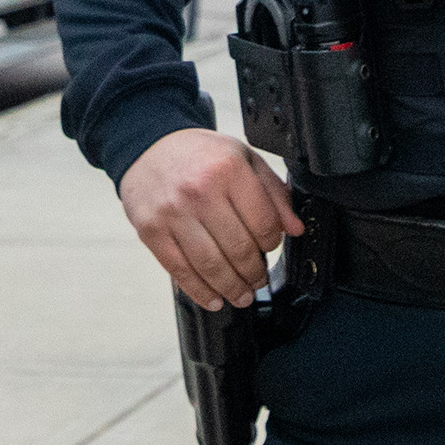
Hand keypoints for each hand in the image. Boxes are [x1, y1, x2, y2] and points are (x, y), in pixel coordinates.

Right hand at [119, 127, 302, 310]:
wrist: (149, 147)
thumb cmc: (198, 154)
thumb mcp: (243, 158)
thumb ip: (273, 192)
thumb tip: (295, 228)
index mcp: (228, 169)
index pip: (263, 222)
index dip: (273, 243)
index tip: (271, 247)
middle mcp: (200, 191)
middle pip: (239, 249)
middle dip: (254, 273)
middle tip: (258, 279)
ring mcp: (173, 213)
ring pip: (211, 266)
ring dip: (231, 288)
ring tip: (241, 294)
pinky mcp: (151, 230)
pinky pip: (180, 271)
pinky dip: (200, 291)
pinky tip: (213, 298)